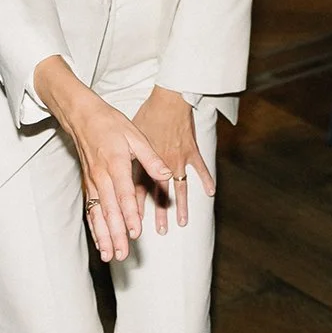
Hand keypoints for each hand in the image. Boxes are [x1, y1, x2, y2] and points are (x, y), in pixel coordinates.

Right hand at [39, 62, 172, 261]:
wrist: (82, 116)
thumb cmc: (112, 124)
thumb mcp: (136, 135)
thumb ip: (151, 157)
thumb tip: (167, 173)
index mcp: (116, 163)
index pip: (123, 194)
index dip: (129, 214)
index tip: (136, 232)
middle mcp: (101, 176)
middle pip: (108, 210)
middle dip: (115, 234)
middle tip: (122, 254)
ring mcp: (91, 182)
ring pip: (97, 214)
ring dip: (103, 236)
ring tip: (109, 255)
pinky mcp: (87, 185)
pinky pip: (90, 210)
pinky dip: (94, 228)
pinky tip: (99, 242)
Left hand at [130, 86, 214, 233]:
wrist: (168, 102)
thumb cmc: (148, 115)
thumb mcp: (132, 137)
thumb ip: (129, 156)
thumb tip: (120, 170)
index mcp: (146, 162)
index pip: (140, 189)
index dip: (138, 207)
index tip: (137, 222)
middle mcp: (162, 165)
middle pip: (161, 194)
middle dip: (160, 213)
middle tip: (160, 230)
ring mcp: (179, 159)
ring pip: (181, 188)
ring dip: (182, 206)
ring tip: (182, 222)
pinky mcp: (192, 152)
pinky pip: (201, 169)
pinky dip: (207, 180)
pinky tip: (210, 193)